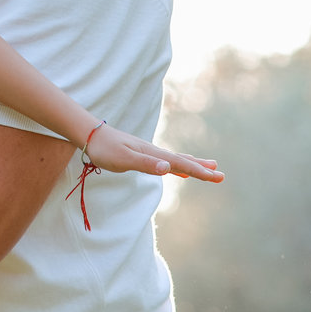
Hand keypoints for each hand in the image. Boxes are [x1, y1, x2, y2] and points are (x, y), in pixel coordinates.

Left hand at [84, 123, 223, 182]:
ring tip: (210, 167)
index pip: (181, 163)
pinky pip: (165, 161)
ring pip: (176, 159)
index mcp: (153, 153)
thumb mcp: (123, 159)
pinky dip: (177, 166)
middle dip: (202, 168)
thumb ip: (145, 164)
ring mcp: (148, 152)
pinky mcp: (140, 154)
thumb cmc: (104, 148)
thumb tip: (169, 168)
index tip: (217, 177)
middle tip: (221, 175)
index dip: (199, 171)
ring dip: (193, 165)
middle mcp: (154, 151)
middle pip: (183, 160)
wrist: (88, 134)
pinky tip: (177, 170)